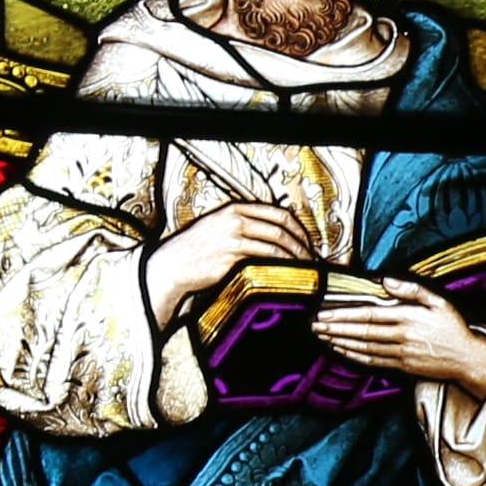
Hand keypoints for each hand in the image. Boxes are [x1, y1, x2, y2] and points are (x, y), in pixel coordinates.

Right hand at [144, 186, 325, 322]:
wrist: (173, 265)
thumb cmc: (198, 249)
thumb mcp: (219, 226)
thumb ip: (245, 224)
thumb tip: (278, 234)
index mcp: (235, 210)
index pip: (279, 213)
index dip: (299, 228)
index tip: (308, 241)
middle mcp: (235, 221)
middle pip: (281, 229)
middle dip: (302, 244)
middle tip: (312, 258)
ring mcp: (233, 239)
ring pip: (276, 246)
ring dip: (295, 258)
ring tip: (304, 269)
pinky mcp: (230, 259)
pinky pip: (264, 262)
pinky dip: (281, 268)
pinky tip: (287, 275)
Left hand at [312, 282, 485, 397]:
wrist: (468, 359)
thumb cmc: (453, 328)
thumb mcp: (438, 302)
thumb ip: (412, 290)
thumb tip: (386, 281)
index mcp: (409, 317)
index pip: (369, 315)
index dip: (344, 315)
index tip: (324, 313)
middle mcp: (402, 336)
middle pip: (361, 332)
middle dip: (335, 329)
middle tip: (315, 326)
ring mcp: (401, 354)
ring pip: (364, 348)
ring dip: (340, 343)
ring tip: (322, 337)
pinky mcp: (403, 367)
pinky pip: (373, 361)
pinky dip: (354, 356)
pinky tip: (342, 351)